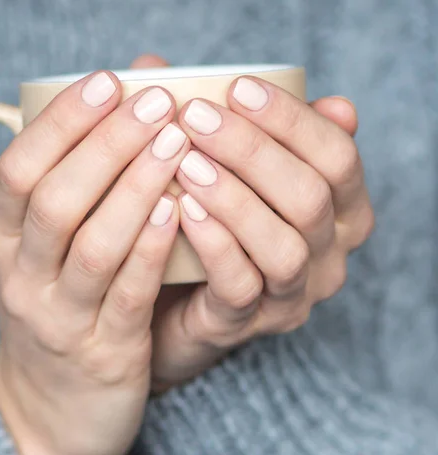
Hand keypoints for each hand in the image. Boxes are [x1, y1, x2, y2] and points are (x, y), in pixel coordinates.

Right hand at [0, 70, 188, 454]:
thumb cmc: (55, 317)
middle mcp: (20, 278)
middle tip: (156, 102)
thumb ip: (68, 197)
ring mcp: (59, 319)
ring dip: (136, 187)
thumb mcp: (40, 259)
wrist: (50, 415)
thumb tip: (111, 120)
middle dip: (108, 143)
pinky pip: (128, 294)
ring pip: (94, 243)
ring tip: (175, 142)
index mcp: (0, 243)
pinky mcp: (104, 354)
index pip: (20, 168)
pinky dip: (151, 249)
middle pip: (57, 198)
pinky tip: (179, 210)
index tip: (109, 82)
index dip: (64, 121)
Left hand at [149, 67, 373, 389]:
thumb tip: (206, 76)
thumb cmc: (202, 228)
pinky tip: (181, 209)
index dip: (291, 120)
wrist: (170, 303)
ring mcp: (290, 296)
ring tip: (185, 162)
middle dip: (254, 151)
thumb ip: (223, 130)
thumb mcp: (221, 174)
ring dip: (234, 198)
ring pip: (284, 247)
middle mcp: (327, 256)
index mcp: (338, 211)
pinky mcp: (247, 324)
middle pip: (312, 197)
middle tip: (196, 118)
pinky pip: (240, 284)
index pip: (337, 156)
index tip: (236, 89)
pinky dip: (214, 243)